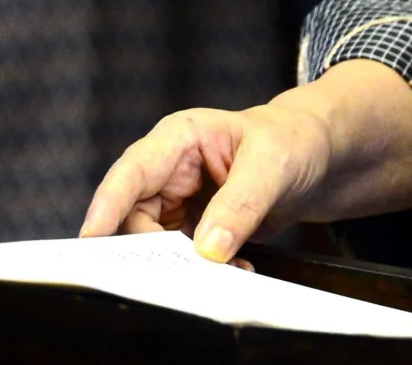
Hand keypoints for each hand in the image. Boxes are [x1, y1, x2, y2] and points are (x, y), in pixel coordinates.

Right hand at [81, 97, 337, 263]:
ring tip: (226, 268)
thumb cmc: (295, 140)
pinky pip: (182, 256)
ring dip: (184, 264)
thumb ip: (240, 203)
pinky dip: (203, 269)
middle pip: (135, 218)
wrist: (319, 156)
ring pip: (156, 243)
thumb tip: (208, 249)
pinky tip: (236, 268)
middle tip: (185, 272)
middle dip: (156, 250)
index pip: (132, 173)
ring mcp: (179, 200)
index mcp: (180, 138)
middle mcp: (170, 170)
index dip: (107, 205)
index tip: (92, 238)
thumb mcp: (273, 164)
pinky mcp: (192, 227)